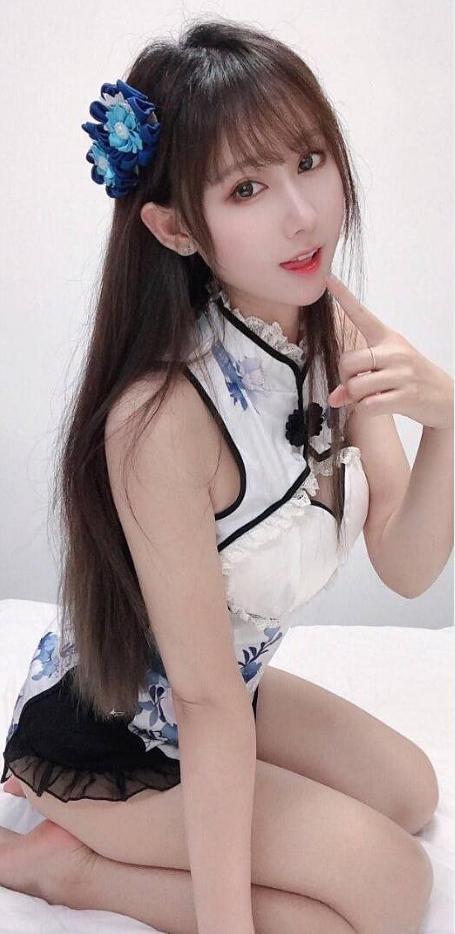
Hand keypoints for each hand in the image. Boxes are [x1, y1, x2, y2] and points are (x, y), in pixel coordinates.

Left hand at [326, 273, 453, 429]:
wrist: (446, 398)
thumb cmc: (411, 380)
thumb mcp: (387, 371)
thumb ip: (358, 379)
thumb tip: (335, 398)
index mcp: (387, 338)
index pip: (362, 315)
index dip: (344, 298)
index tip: (329, 279)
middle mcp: (394, 351)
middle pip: (347, 361)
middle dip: (346, 378)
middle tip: (358, 385)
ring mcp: (401, 373)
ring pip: (355, 386)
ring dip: (355, 397)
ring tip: (370, 396)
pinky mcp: (405, 395)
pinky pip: (367, 405)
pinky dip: (365, 409)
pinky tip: (377, 406)